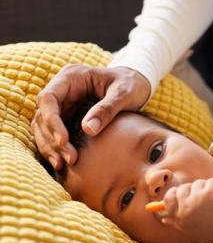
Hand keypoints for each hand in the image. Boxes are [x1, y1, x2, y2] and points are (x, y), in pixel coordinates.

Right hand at [32, 64, 149, 169]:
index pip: (49, 98)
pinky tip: (62, 164)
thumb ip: (107, 109)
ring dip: (50, 146)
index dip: (52, 120)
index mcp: (71, 77)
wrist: (138, 86)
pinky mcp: (68, 117)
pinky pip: (54, 133)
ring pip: (45, 126)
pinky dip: (56, 148)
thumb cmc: (131, 85)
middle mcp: (63, 90)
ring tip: (62, 164)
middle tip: (69, 158)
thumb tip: (88, 130)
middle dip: (52, 138)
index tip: (64, 140)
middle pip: (44, 115)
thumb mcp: (124, 94)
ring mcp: (64, 104)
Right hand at [161, 178, 212, 242]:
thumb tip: (164, 218)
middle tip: (203, 199)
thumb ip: (175, 222)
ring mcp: (200, 197)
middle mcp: (187, 205)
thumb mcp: (188, 229)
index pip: (169, 197)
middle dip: (193, 190)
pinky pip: (212, 181)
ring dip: (206, 188)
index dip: (175, 194)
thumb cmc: (208, 231)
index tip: (183, 195)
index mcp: (180, 215)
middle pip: (184, 187)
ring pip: (199, 183)